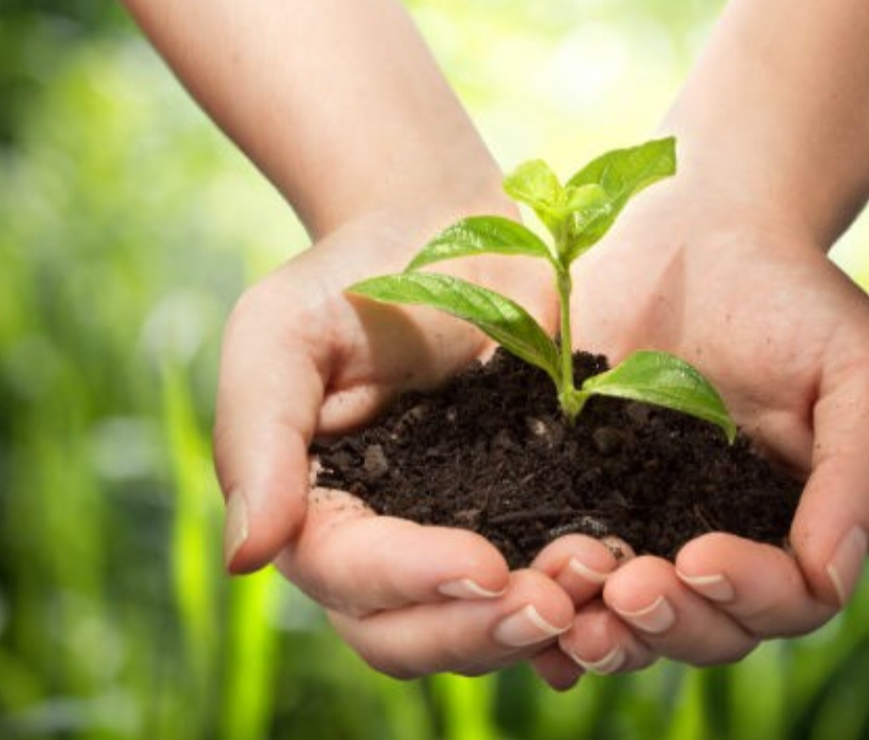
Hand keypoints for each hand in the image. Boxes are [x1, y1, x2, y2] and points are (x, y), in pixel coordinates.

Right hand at [214, 207, 577, 676]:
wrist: (452, 232)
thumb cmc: (354, 276)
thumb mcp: (281, 335)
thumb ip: (259, 439)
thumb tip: (249, 558)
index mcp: (315, 513)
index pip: (349, 576)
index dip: (413, 582)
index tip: (485, 564)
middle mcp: (382, 549)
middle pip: (409, 635)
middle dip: (479, 631)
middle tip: (552, 603)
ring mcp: (456, 541)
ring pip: (478, 627)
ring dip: (535, 625)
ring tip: (596, 582)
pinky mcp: (526, 521)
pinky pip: (543, 588)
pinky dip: (577, 608)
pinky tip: (619, 596)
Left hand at [531, 181, 868, 682]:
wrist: (698, 229)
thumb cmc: (796, 295)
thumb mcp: (863, 367)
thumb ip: (864, 471)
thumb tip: (831, 576)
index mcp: (796, 528)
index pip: (787, 602)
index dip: (746, 597)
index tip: (698, 554)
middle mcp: (722, 545)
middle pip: (707, 632)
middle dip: (667, 625)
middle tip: (624, 590)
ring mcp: (645, 530)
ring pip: (632, 624)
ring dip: (604, 633)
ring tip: (569, 609)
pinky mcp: (574, 502)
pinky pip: (562, 579)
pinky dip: (543, 612)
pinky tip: (515, 603)